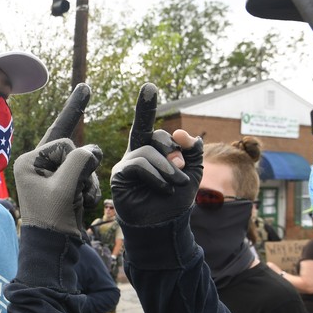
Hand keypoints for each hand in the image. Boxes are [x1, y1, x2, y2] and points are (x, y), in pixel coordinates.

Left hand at [14, 83, 102, 236]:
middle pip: (73, 154)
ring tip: (80, 199)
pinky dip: (88, 190)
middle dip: (81, 173)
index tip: (65, 184)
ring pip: (81, 166)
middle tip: (73, 193)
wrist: (53, 248)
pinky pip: (82, 177)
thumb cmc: (54, 217)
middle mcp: (36, 166)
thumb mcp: (66, 185)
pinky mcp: (60, 187)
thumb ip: (81, 160)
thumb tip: (94, 150)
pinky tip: (84, 203)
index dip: (74, 162)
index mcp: (28, 161)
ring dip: (87, 183)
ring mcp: (48, 177)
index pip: (63, 144)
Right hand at [110, 83, 202, 224]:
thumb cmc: (176, 201)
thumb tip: (180, 132)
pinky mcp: (119, 176)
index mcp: (151, 151)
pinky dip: (156, 175)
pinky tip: (163, 188)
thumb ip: (191, 150)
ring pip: (148, 151)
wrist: (165, 226)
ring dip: (168, 168)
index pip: (148, 125)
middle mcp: (135, 154)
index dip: (146, 106)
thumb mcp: (192, 172)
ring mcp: (125, 164)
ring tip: (176, 183)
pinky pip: (139, 164)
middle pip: (153, 135)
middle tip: (181, 170)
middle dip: (172, 150)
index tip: (149, 86)